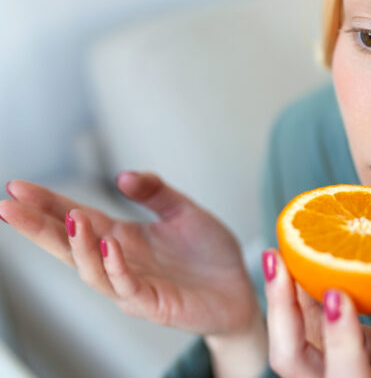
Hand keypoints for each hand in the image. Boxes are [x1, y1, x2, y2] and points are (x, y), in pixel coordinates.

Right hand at [0, 172, 259, 337]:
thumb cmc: (209, 256)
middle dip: (38, 227)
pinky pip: (127, 288)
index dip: (47, 204)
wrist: (240, 289)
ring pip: (92, 270)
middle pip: (69, 246)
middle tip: (10, 206)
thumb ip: (155, 191)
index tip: (17, 186)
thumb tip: (122, 175)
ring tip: (72, 217)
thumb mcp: (184, 211)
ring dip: (79, 245)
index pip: (75, 218)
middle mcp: (120, 262)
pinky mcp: (155, 304)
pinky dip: (115, 268)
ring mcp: (133, 286)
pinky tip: (111, 246)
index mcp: (122, 237)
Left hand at [264, 223, 370, 377]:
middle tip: (280, 260)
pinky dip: (294, 292)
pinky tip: (293, 257)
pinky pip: (298, 323)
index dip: (339, 337)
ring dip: (280, 296)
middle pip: (291, 359)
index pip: (346, 376)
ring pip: (286, 340)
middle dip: (282, 308)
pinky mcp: (318, 354)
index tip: (337, 294)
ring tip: (276, 253)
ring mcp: (321, 374)